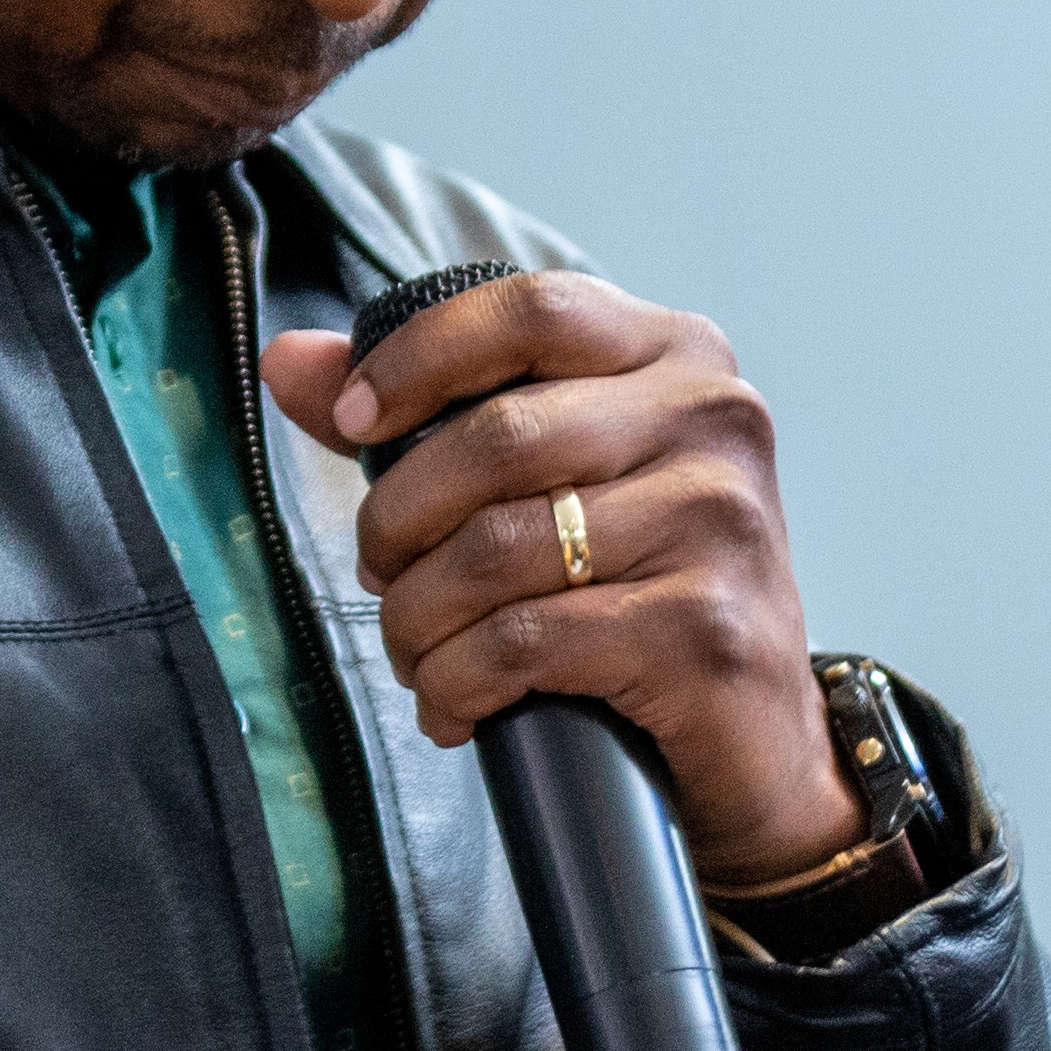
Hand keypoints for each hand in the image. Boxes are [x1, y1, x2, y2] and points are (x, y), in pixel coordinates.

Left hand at [262, 271, 857, 876]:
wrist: (760, 739)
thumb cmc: (640, 587)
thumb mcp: (557, 478)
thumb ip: (430, 410)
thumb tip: (290, 360)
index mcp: (679, 355)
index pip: (531, 310)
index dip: (421, 358)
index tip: (353, 422)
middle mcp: (715, 420)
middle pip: (498, 436)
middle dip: (399, 518)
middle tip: (379, 571)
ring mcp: (719, 524)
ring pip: (498, 550)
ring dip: (418, 618)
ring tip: (414, 651)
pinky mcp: (704, 630)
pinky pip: (524, 641)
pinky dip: (457, 682)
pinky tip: (452, 707)